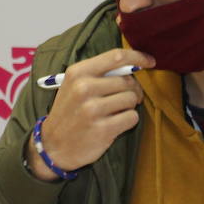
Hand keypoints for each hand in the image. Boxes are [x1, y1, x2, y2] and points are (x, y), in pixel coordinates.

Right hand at [27, 48, 153, 180]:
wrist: (53, 146)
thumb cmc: (69, 113)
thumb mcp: (74, 86)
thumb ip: (100, 73)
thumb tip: (134, 66)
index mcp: (77, 72)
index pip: (116, 56)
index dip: (138, 57)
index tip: (150, 61)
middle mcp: (84, 88)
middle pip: (128, 81)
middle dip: (132, 90)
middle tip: (123, 99)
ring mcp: (93, 109)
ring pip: (132, 99)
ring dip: (129, 107)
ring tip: (114, 113)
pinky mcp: (103, 129)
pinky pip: (132, 117)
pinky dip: (128, 121)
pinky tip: (114, 124)